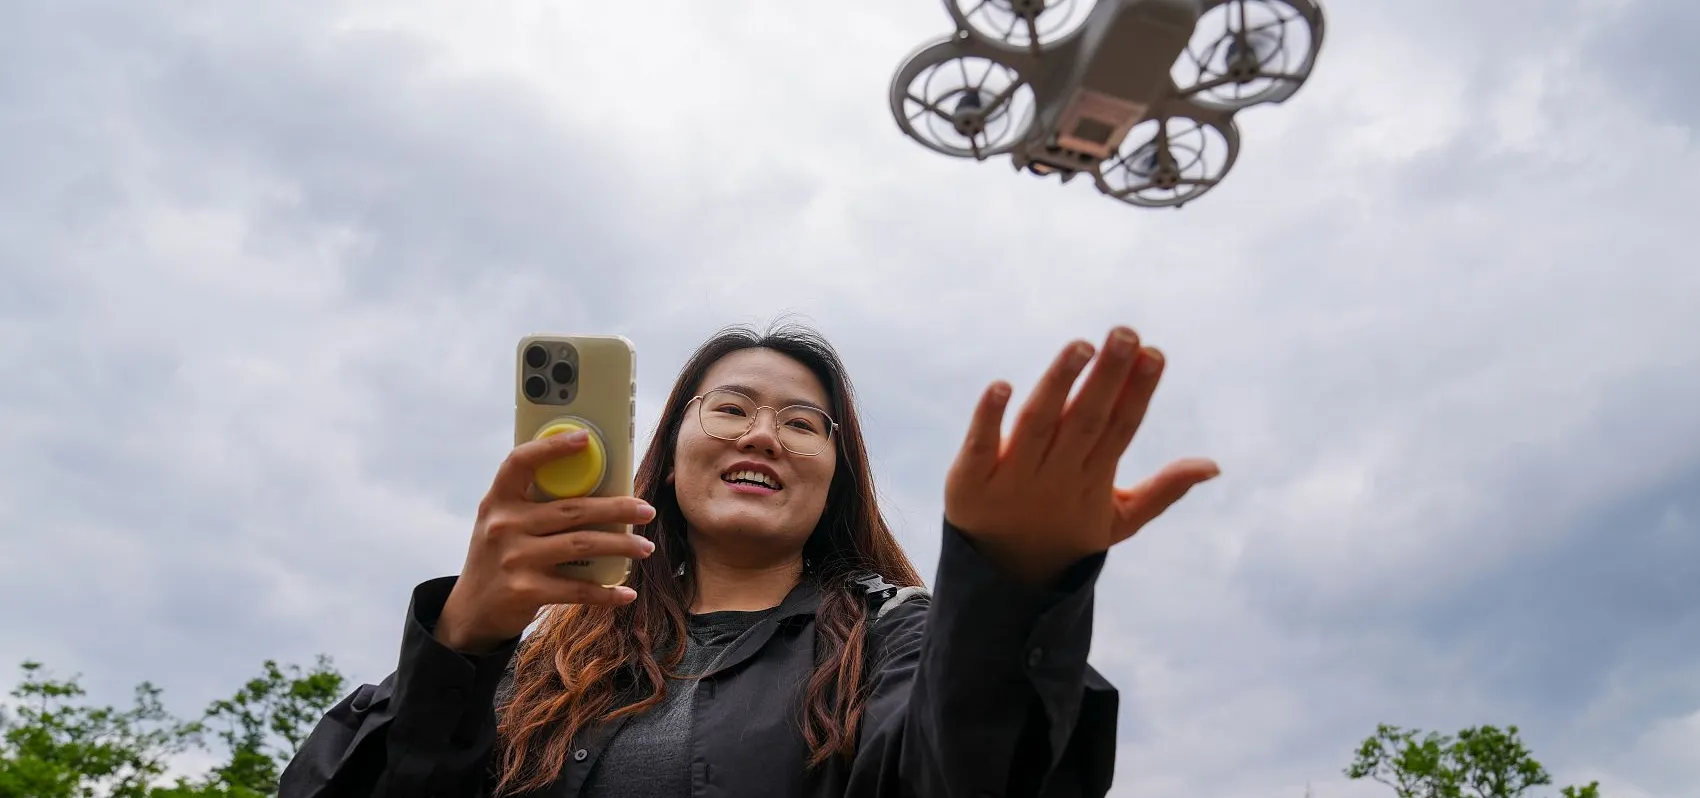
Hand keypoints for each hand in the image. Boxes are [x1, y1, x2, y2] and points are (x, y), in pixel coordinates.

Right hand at [435, 430, 656, 653]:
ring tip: (645, 547)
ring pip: (582, 544)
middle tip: (646, 510)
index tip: (585, 438)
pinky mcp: (525, 591)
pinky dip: (606, 592)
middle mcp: (504, 526)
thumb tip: (595, 486)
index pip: (520, 462)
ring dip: (621, 546)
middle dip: (617, 509)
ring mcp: (514, 559)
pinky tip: (626, 592)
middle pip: (573, 509)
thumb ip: (533, 504)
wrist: (472, 610)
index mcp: (499, 501)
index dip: (552, 447)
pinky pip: (577, 589)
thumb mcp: (503, 523)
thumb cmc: (500, 556)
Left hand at [944, 327, 1218, 584]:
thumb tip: (1214, 465)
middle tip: (1125, 334)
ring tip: (1080, 346)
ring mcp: (1012, 478)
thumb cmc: (1065, 536)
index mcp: (1093, 479)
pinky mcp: (969, 480)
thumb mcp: (1119, 519)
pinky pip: (981, 445)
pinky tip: (1001, 385)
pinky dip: (989, 418)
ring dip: (1059, 384)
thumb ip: (1164, 490)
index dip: (1137, 392)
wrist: (1000, 579)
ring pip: (1039, 425)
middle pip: (1085, 420)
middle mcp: (1055, 475)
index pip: (1120, 429)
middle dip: (1106, 377)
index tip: (1154, 352)